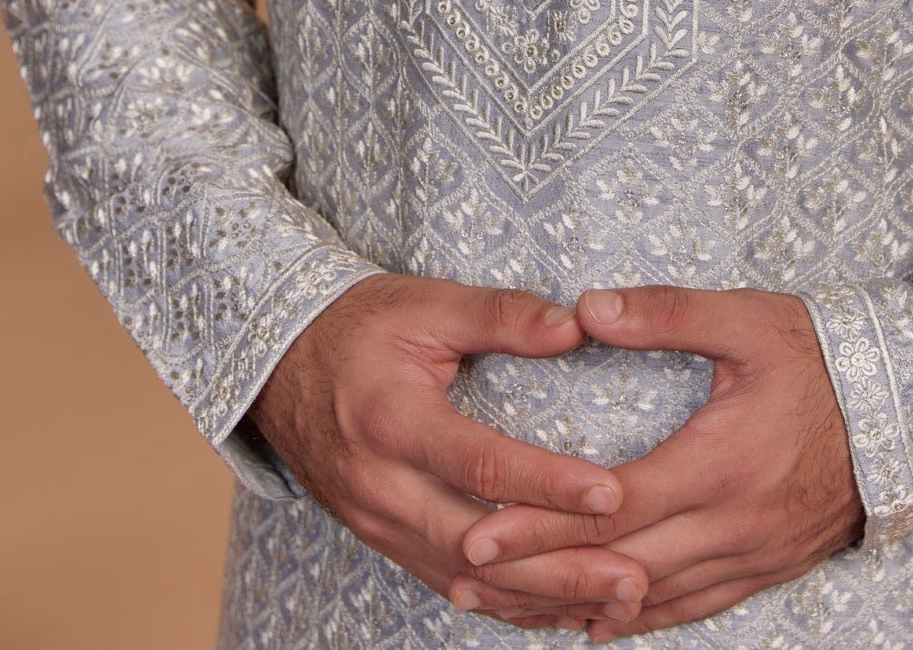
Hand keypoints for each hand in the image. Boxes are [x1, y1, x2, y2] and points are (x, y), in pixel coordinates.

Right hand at [249, 274, 650, 631]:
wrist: (279, 365)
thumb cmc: (360, 327)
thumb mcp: (425, 304)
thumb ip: (500, 315)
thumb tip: (575, 325)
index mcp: (392, 422)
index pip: (478, 466)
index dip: (546, 484)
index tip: (612, 493)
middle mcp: (382, 486)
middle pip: (478, 545)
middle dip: (559, 566)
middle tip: (633, 574)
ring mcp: (379, 523)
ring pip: (468, 581)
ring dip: (543, 596)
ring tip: (617, 601)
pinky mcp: (385, 540)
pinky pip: (450, 586)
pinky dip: (508, 603)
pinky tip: (562, 607)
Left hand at [453, 285, 864, 638]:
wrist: (908, 411)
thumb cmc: (822, 357)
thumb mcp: (747, 318)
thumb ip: (666, 312)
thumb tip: (587, 308)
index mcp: (720, 463)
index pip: (612, 508)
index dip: (541, 525)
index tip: (478, 528)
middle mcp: (731, 526)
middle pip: (616, 565)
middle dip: (535, 575)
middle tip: (462, 572)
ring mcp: (749, 557)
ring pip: (646, 601)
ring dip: (571, 605)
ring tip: (502, 603)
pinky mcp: (763, 569)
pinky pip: (686, 608)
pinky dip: (631, 617)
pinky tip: (588, 619)